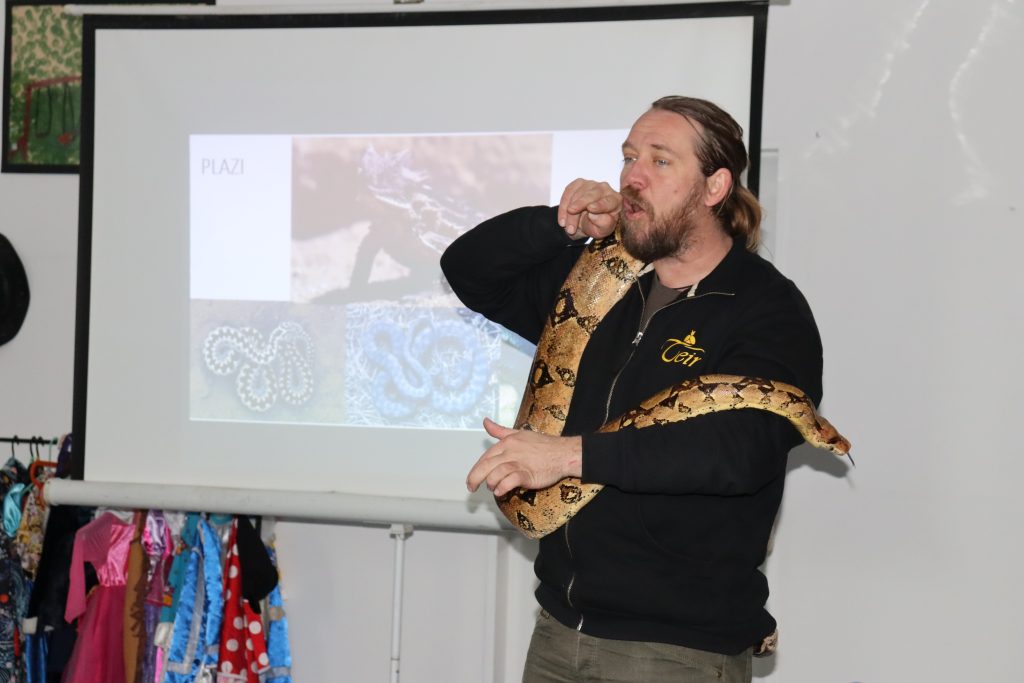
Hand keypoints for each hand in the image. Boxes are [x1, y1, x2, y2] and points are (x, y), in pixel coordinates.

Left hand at [466, 418, 582, 496]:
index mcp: (507, 442)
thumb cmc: (543, 445)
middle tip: (471, 488)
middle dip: (475, 479)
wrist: (563, 453)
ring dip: (491, 484)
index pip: (485, 457)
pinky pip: (508, 481)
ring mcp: (518, 463)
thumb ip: (500, 430)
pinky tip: (501, 491)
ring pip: (495, 474)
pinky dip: (502, 488)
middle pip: (485, 466)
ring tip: (494, 489)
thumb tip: (485, 422)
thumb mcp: (519, 433)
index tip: (471, 479)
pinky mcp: (527, 474)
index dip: (475, 469)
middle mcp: (510, 451)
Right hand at [558, 179, 620, 239]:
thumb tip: (594, 215)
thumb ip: (603, 224)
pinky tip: (563, 219)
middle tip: (571, 213)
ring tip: (567, 227)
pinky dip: (563, 206)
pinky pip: (568, 192)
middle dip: (579, 204)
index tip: (591, 209)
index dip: (599, 205)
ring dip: (569, 211)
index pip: (608, 201)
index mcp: (615, 201)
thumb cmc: (597, 226)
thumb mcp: (601, 231)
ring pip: (577, 194)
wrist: (584, 223)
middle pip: (591, 194)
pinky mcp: (579, 183)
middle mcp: (605, 189)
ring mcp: (591, 184)